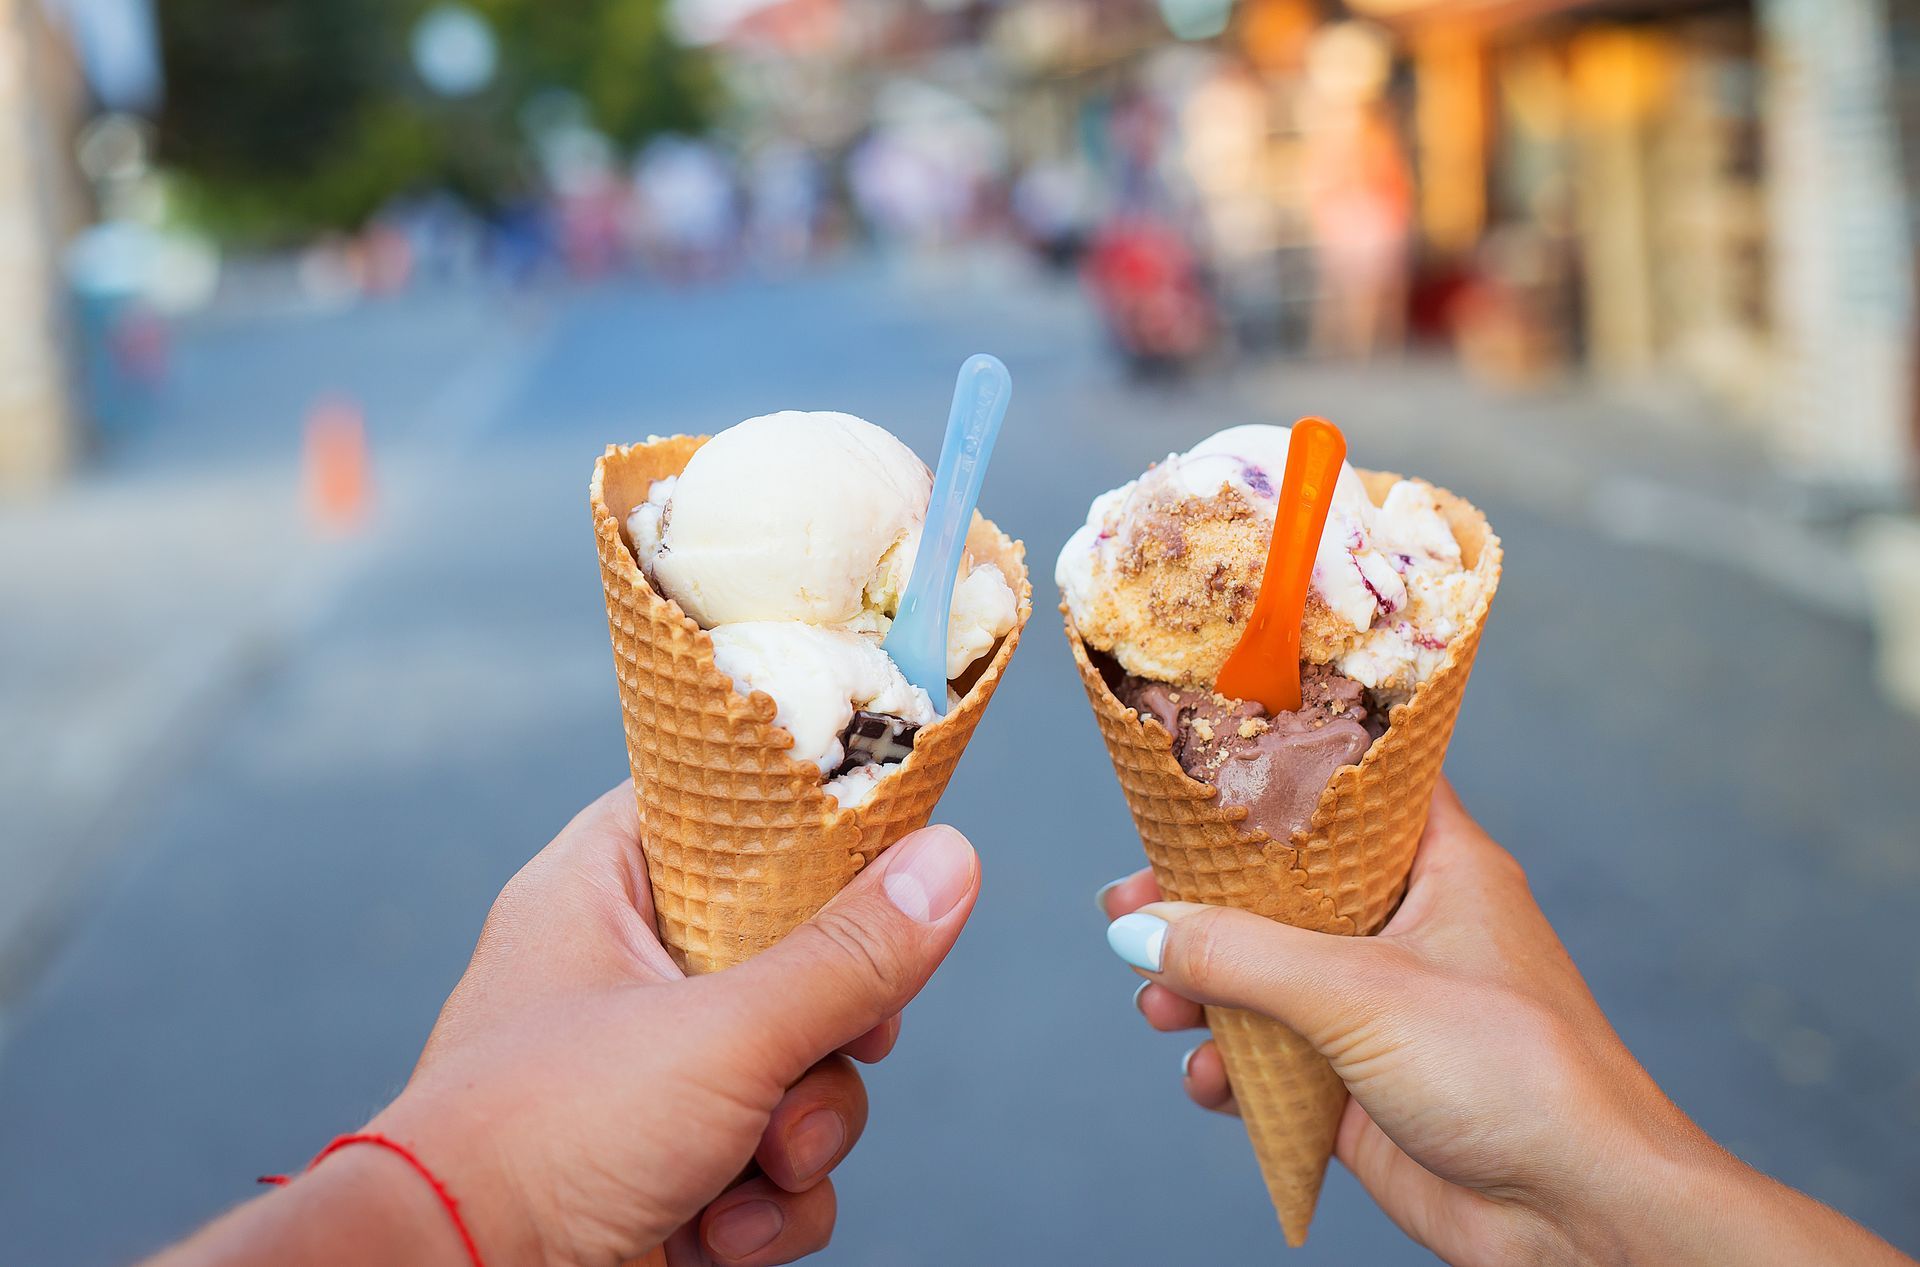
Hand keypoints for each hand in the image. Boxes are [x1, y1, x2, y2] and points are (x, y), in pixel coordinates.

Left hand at [154, 783, 980, 1266]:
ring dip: (803, 1137)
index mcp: (603, 893)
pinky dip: (767, 1208)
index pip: (721, 810)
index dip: (809, 830)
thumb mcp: (722, 1037)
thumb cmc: (544, 1142)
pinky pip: (771, 1165)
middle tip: (848, 1046)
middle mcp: (628, 976)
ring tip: (754, 1172)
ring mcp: (649, 1080)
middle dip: (831, 1038)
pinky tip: (723, 1234)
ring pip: (800, 1072)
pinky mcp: (669, 1170)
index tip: (885, 863)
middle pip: (796, 957)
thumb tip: (951, 860)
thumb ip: (846, 958)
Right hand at [1099, 780, 1910, 1266]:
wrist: (1579, 1217)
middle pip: (1288, 890)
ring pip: (1273, 979)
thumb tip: (1139, 928)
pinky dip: (1234, 1070)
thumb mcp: (1358, 991)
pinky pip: (1278, 1064)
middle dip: (1205, 904)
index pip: (1357, 788)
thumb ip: (1240, 955)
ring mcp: (1389, 1011)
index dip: (1279, 775)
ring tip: (1158, 1005)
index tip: (1196, 776)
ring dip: (1206, 990)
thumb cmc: (1515, 1074)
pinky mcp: (1368, 1088)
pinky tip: (1210, 1083)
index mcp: (1441, 868)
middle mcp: (1414, 929)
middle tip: (1133, 906)